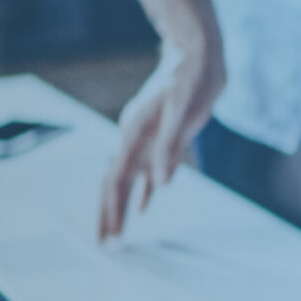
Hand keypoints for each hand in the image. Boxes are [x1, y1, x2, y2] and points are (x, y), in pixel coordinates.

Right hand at [99, 42, 224, 239]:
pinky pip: (145, 171)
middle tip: (104, 245)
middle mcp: (135, 138)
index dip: (113, 210)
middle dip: (108, 215)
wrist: (196, 55)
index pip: (118, 180)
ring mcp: (145, 139)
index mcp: (137, 134)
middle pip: (114, 183)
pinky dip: (142, 192)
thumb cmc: (193, 81)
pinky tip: (142, 208)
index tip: (109, 236)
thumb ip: (171, 149)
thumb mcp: (186, 114)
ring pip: (126, 180)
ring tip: (116, 233)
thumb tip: (160, 184)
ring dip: (120, 207)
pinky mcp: (159, 139)